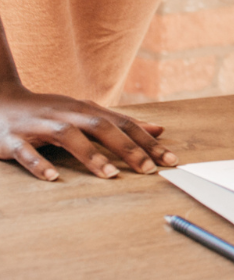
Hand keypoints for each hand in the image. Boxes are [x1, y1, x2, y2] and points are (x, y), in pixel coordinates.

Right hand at [0, 82, 175, 180]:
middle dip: (128, 148)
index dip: (148, 141)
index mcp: (86, 109)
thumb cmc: (50, 112)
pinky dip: (40, 164)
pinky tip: (53, 177)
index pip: (123, 124)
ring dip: (90, 155)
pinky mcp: (14, 140)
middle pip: (101, 127)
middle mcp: (66, 114)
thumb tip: (159, 130)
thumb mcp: (86, 113)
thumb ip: (120, 122)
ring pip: (68, 137)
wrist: (0, 102)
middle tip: (150, 168)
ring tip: (110, 174)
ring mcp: (40, 126)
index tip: (171, 159)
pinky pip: (27, 152)